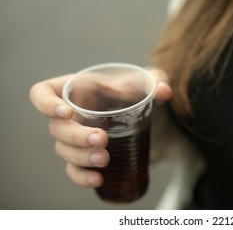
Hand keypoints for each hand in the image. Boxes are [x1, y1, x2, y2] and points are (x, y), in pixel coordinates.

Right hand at [29, 69, 172, 186]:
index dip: (46, 104)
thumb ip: (154, 80)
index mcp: (73, 90)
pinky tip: (99, 179)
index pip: (42, 94)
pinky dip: (82, 177)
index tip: (66, 112)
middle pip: (56, 129)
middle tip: (103, 139)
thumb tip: (165, 90)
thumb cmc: (129, 89)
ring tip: (105, 159)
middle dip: (77, 137)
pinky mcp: (83, 156)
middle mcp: (68, 115)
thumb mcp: (141, 81)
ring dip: (81, 158)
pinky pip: (74, 170)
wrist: (134, 107)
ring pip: (63, 151)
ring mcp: (74, 138)